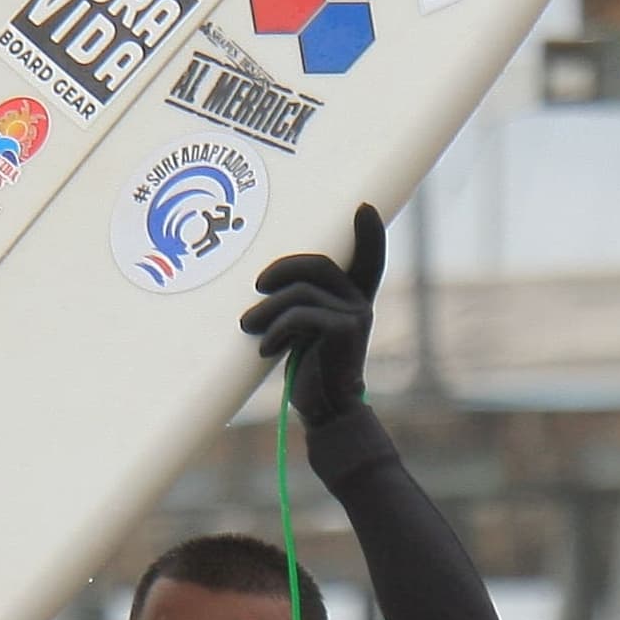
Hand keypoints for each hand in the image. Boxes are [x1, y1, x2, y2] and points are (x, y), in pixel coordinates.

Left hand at [241, 202, 386, 425]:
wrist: (326, 411)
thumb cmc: (309, 369)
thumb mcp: (305, 330)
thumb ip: (301, 302)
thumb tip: (267, 280)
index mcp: (353, 298)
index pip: (368, 258)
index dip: (369, 232)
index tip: (362, 208)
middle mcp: (360, 302)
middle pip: (317, 265)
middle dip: (282, 269)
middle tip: (258, 286)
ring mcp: (356, 315)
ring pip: (299, 292)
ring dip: (267, 309)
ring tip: (250, 326)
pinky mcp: (345, 330)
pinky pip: (299, 315)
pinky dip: (275, 331)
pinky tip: (265, 350)